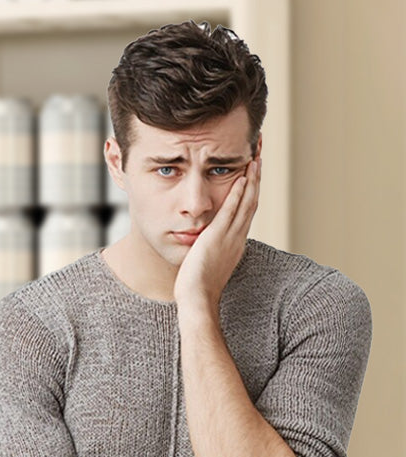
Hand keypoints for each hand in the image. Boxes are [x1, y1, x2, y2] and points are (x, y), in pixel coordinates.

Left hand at [174, 158, 260, 312]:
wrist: (198, 299)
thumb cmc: (198, 286)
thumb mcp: (209, 262)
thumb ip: (211, 249)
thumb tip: (205, 243)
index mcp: (236, 242)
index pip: (247, 210)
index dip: (252, 190)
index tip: (253, 172)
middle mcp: (237, 237)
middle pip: (252, 201)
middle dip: (256, 178)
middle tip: (259, 156)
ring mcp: (230, 237)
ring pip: (246, 203)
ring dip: (251, 179)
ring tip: (256, 158)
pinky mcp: (217, 237)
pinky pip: (230, 211)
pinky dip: (237, 194)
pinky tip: (241, 177)